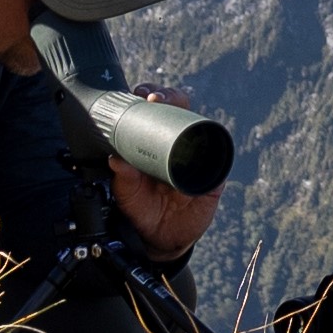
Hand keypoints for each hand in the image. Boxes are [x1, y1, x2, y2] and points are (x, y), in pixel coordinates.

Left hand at [110, 85, 222, 262]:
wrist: (160, 239)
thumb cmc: (142, 211)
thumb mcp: (128, 194)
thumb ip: (123, 178)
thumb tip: (115, 160)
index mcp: (153, 145)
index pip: (155, 112)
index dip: (151, 97)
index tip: (141, 94)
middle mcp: (176, 146)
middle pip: (180, 110)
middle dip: (169, 96)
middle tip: (154, 98)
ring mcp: (196, 160)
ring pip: (200, 127)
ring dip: (190, 115)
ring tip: (174, 110)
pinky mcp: (213, 178)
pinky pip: (217, 161)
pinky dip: (212, 150)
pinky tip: (200, 145)